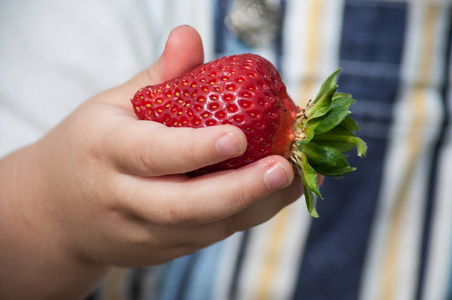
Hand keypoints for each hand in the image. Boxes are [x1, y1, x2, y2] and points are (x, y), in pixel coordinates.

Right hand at [0, 25, 301, 298]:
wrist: (53, 213)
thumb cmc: (88, 148)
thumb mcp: (112, 106)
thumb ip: (158, 76)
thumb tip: (191, 36)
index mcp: (105, 150)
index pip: (152, 153)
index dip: (195, 149)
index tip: (239, 137)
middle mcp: (120, 199)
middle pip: (181, 206)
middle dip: (238, 191)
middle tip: (285, 169)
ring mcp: (138, 233)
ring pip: (202, 229)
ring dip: (254, 206)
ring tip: (295, 179)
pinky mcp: (156, 252)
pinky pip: (205, 237)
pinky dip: (243, 216)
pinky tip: (273, 195)